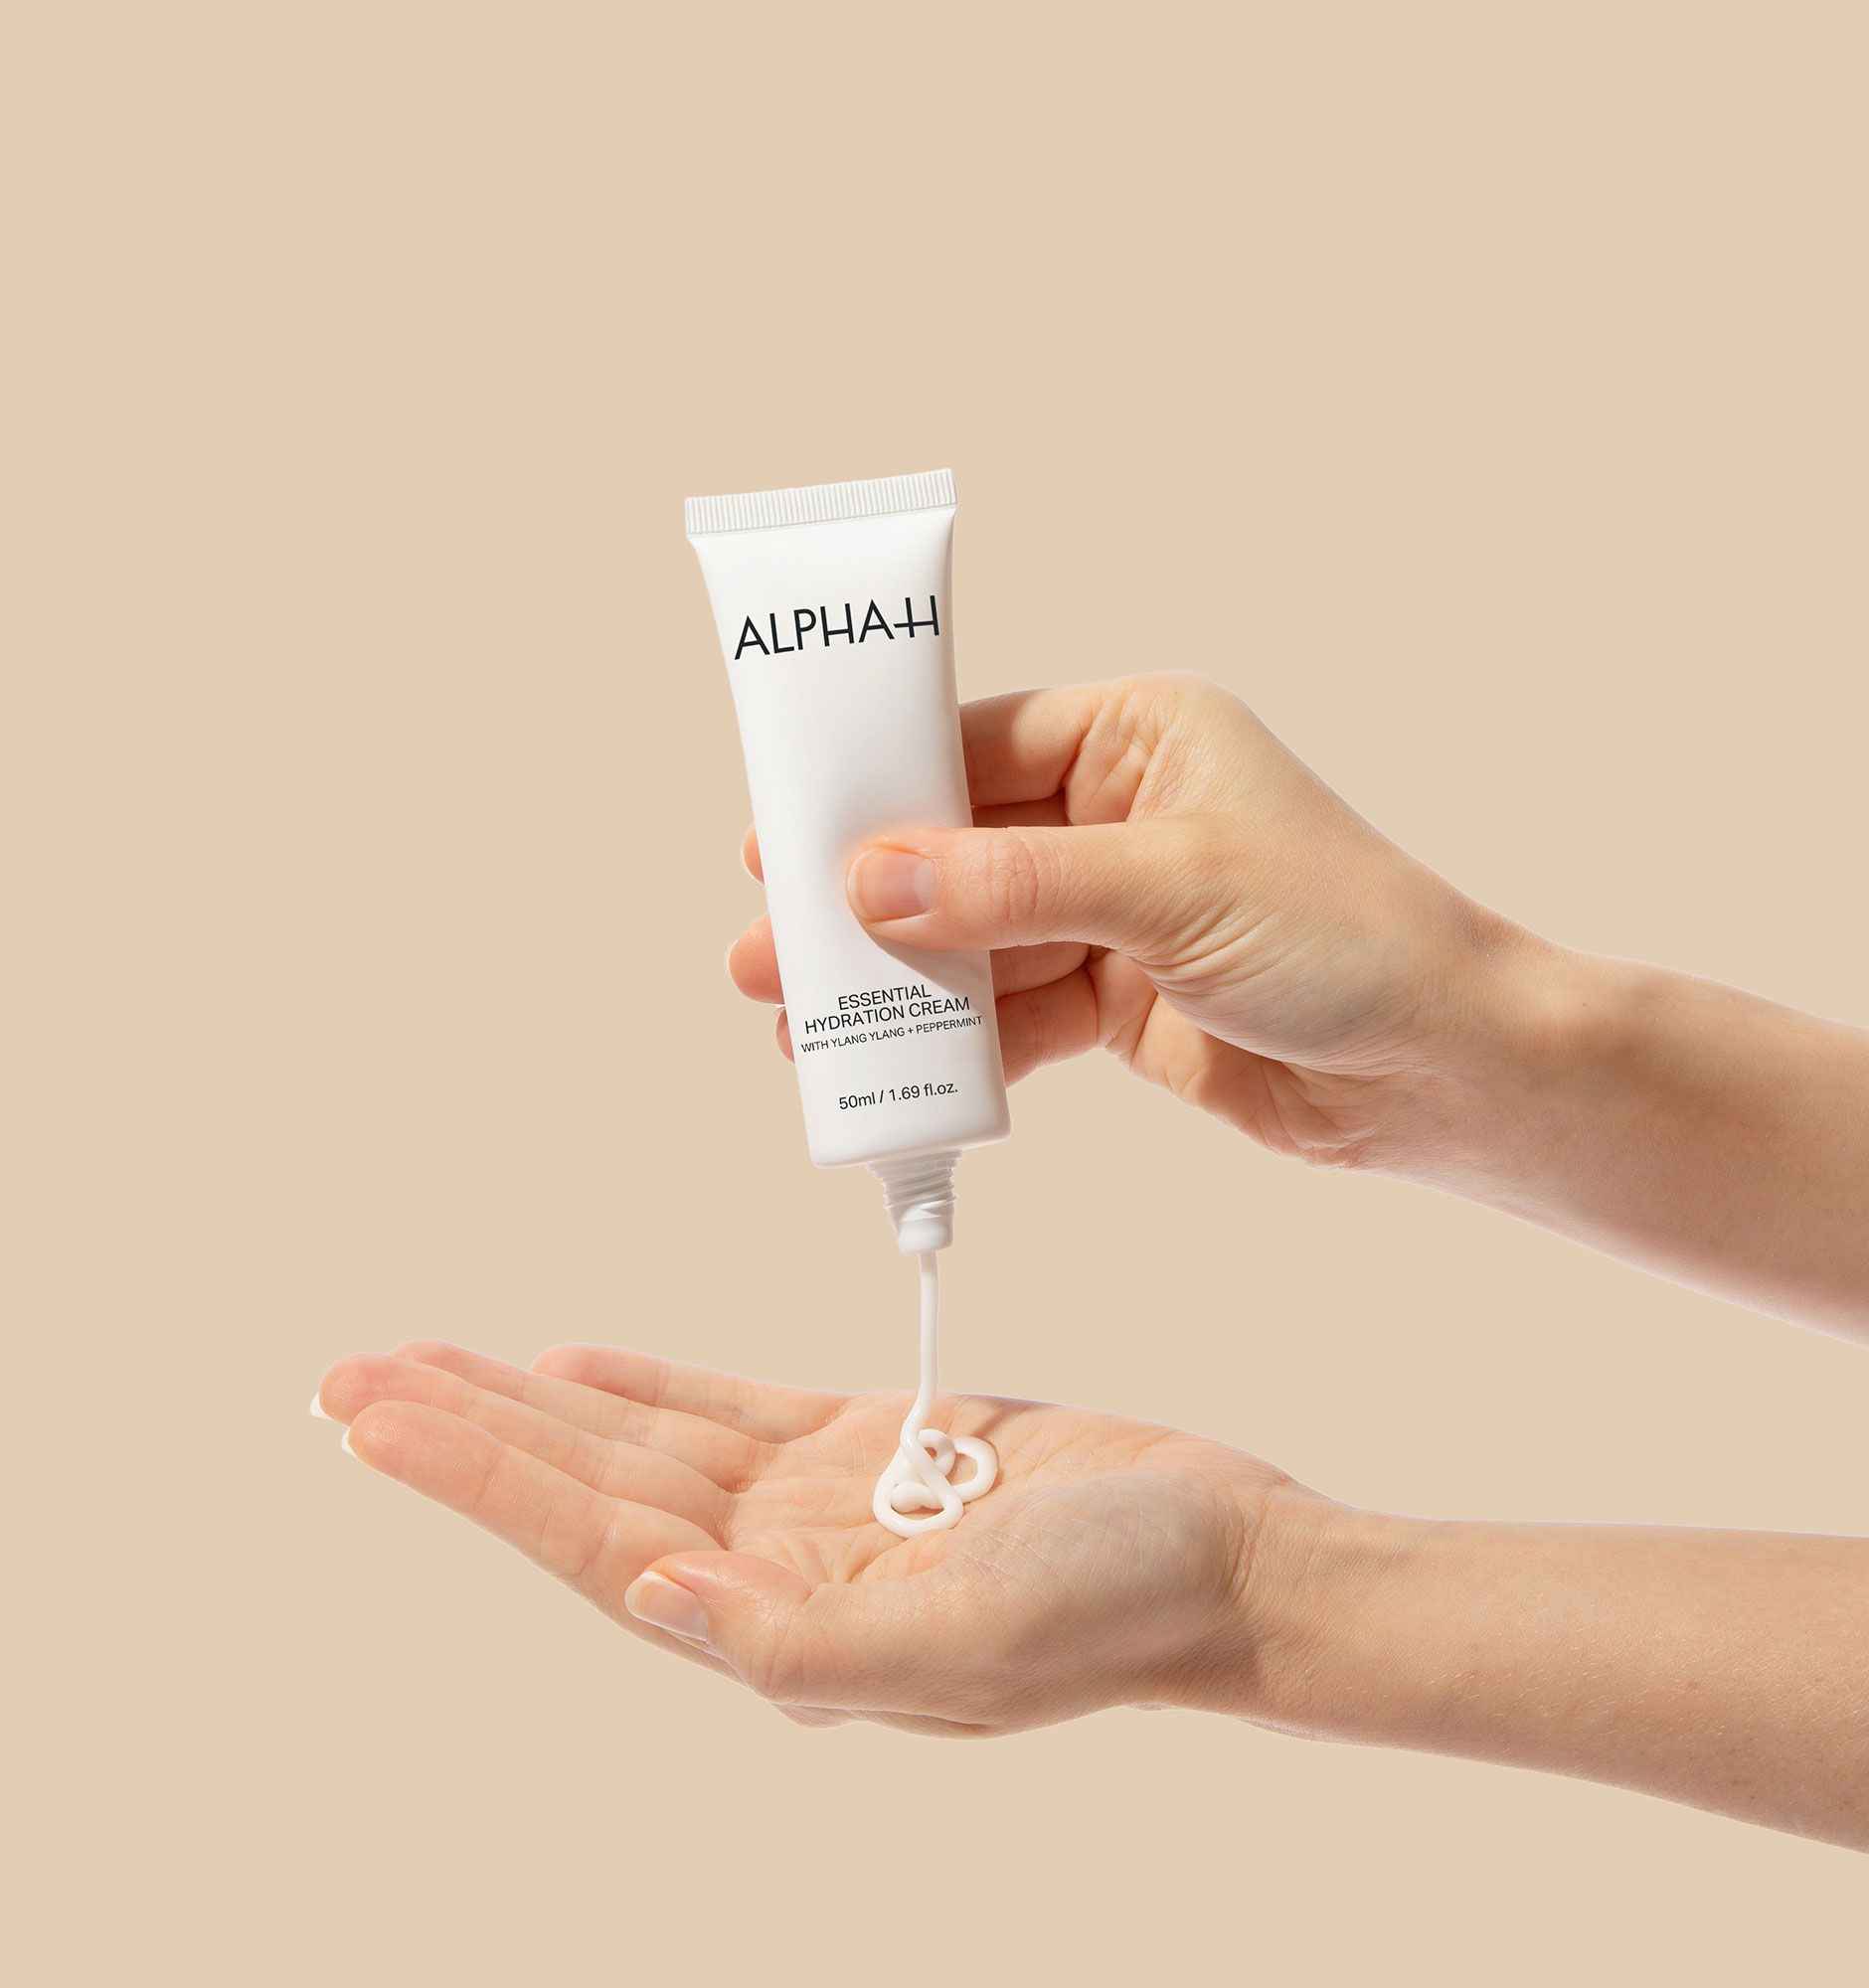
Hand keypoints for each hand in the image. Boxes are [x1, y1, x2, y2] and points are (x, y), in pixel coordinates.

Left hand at [314, 1338, 1302, 1732]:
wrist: (1227, 1552)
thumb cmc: (1124, 1604)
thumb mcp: (972, 1639)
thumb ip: (804, 1641)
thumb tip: (656, 1599)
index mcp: (785, 1629)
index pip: (596, 1545)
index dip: (481, 1483)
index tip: (376, 1419)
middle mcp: (779, 1573)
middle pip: (590, 1490)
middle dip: (468, 1433)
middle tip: (352, 1375)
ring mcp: (819, 1509)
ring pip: (641, 1444)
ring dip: (533, 1404)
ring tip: (427, 1362)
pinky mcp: (868, 1447)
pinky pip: (725, 1412)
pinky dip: (644, 1388)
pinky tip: (572, 1369)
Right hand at [727, 673, 1537, 1174]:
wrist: (1442, 1072)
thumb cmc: (1345, 937)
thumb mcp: (1168, 889)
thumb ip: (1013, 885)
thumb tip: (871, 882)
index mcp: (1138, 736)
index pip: (975, 743)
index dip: (875, 786)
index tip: (784, 824)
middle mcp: (1117, 813)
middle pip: (956, 846)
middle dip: (864, 898)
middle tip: (768, 940)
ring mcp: (1112, 911)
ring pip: (972, 935)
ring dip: (894, 978)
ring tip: (798, 1016)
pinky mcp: (1116, 1000)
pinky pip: (1009, 1010)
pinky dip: (953, 1039)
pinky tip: (886, 1064)